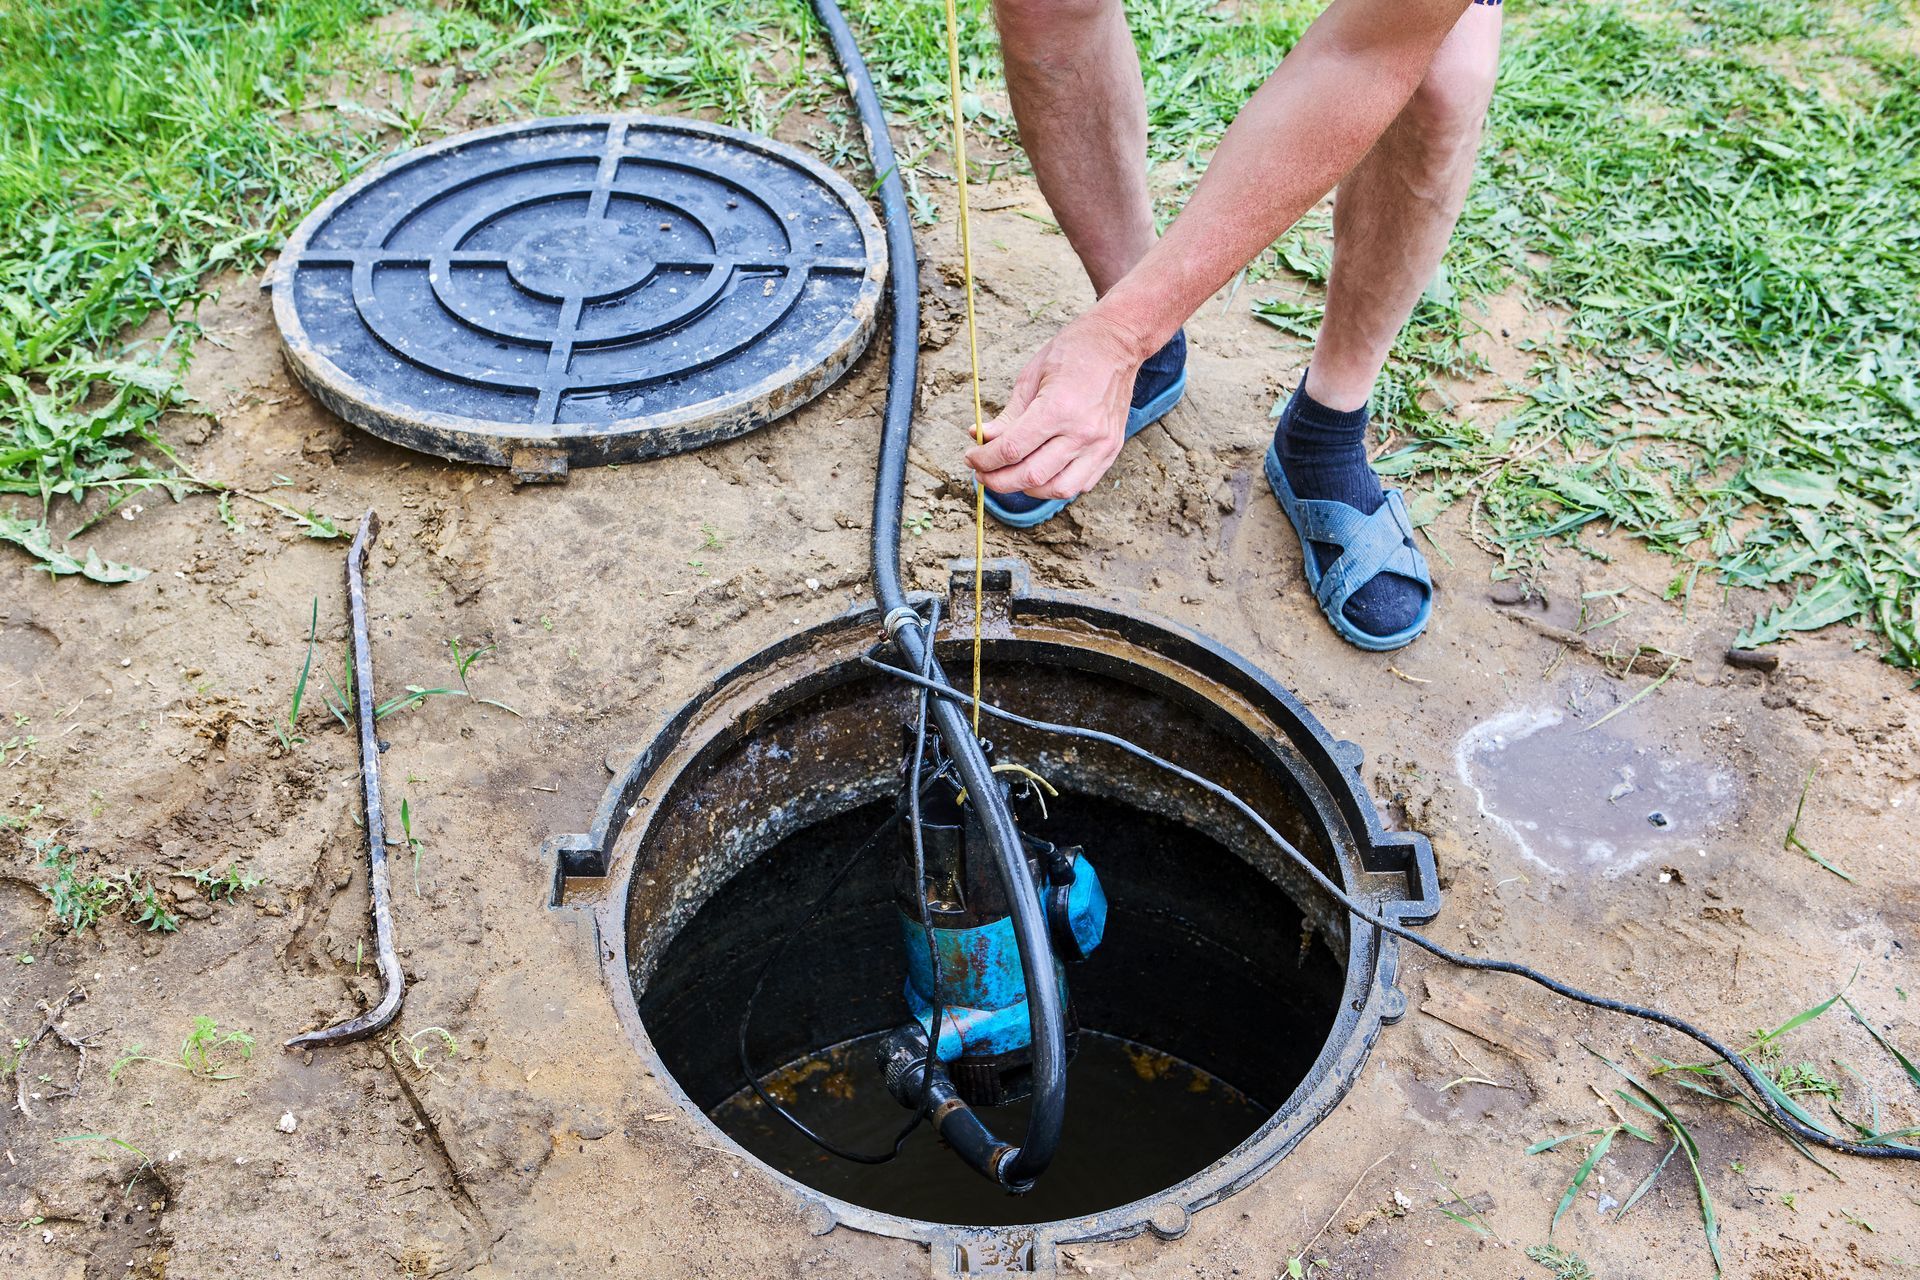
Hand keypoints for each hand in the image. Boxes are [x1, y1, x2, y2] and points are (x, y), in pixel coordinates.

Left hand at [963, 313, 1147, 501]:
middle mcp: (1082, 432)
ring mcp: (1100, 445)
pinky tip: (1040, 474)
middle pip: (1031, 476)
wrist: (1117, 343)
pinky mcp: (1111, 450)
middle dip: (998, 480)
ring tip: (1011, 477)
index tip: (971, 457)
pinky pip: (1080, 485)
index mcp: (1058, 408)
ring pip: (1057, 489)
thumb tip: (981, 437)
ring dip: (1027, 489)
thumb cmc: (1072, 352)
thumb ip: (1008, 415)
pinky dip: (1055, 486)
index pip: (1012, 449)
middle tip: (983, 474)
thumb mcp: (1031, 377)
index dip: (985, 459)